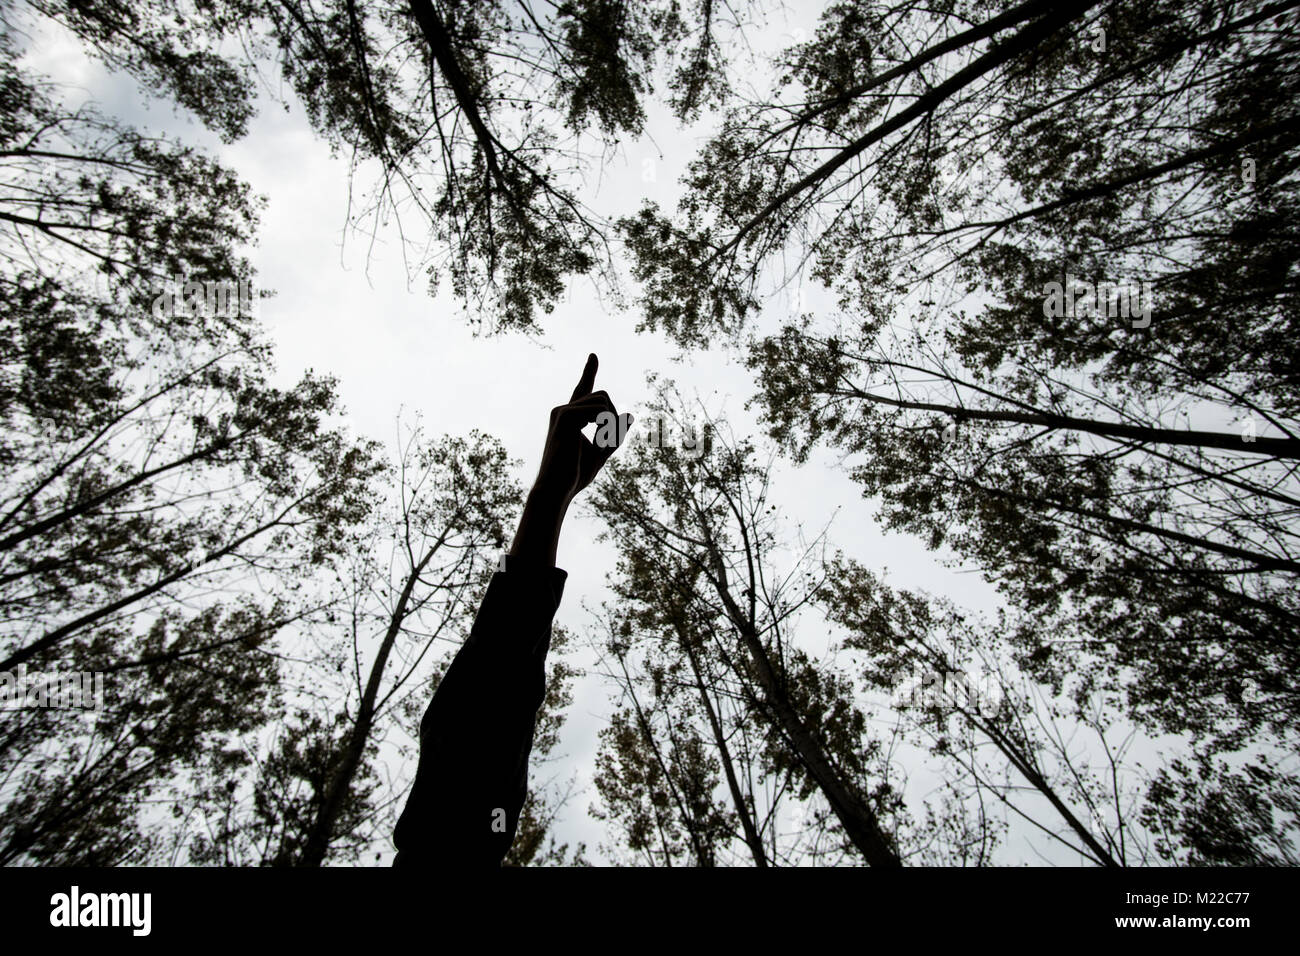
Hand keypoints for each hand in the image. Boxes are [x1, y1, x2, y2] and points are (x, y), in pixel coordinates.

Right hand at [532, 353, 631, 508]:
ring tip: (601, 444)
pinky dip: (606, 426)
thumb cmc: (575, 475)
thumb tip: (629, 415)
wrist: (557, 489)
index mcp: (571, 417)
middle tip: (608, 442)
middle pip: (603, 396)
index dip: (589, 372)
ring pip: (602, 401)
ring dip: (611, 424)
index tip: (594, 355)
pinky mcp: (564, 416)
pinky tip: (598, 441)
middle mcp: (564, 410)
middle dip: (613, 418)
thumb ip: (615, 435)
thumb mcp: (601, 453)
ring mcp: (562, 411)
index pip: (583, 390)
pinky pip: (598, 409)